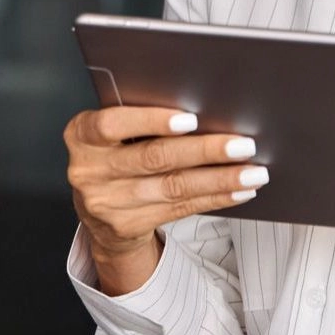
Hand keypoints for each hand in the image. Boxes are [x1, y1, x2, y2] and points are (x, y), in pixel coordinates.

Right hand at [64, 106, 268, 263]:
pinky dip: (214, 198)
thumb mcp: (113, 133)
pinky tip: (238, 190)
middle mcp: (88, 170)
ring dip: (219, 179)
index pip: (113, 124)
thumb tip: (205, 108)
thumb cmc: (115, 153)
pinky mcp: (126, 226)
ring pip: (172, 187)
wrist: (97, 210)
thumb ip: (141, 119)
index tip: (191, 119)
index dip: (151, 121)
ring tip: (253, 171)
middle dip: (204, 150)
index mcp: (82, 135)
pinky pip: (179, 209)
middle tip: (242, 144)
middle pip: (153, 158)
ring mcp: (106, 202)